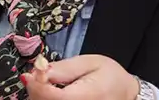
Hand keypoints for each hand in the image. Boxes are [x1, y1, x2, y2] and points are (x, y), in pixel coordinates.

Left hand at [22, 54, 138, 99]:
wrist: (126, 95)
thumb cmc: (112, 78)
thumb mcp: (90, 62)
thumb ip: (63, 67)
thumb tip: (38, 69)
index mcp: (88, 95)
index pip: (51, 96)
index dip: (37, 84)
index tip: (32, 73)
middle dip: (37, 88)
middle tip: (40, 74)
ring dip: (40, 95)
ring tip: (49, 83)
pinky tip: (51, 93)